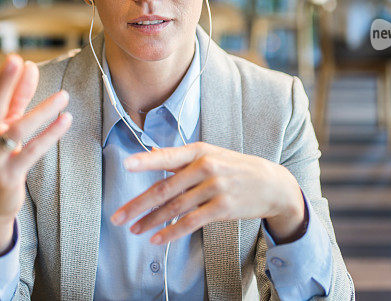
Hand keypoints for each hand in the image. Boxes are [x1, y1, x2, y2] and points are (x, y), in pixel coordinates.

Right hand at [0, 40, 71, 256]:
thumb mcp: (3, 126)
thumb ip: (17, 98)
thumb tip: (30, 66)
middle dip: (3, 84)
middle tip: (16, 61)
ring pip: (16, 130)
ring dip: (42, 110)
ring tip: (63, 96)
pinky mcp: (7, 176)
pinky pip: (32, 151)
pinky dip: (50, 134)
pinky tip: (65, 120)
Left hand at [110, 142, 304, 244]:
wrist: (272, 184)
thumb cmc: (236, 168)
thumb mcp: (211, 155)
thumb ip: (182, 159)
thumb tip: (154, 154)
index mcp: (199, 151)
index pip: (167, 156)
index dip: (146, 161)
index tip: (125, 164)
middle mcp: (205, 167)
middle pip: (164, 188)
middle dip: (138, 204)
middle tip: (118, 216)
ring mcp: (215, 188)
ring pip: (174, 208)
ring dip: (151, 221)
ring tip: (134, 229)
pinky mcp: (222, 207)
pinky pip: (191, 222)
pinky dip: (171, 232)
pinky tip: (157, 238)